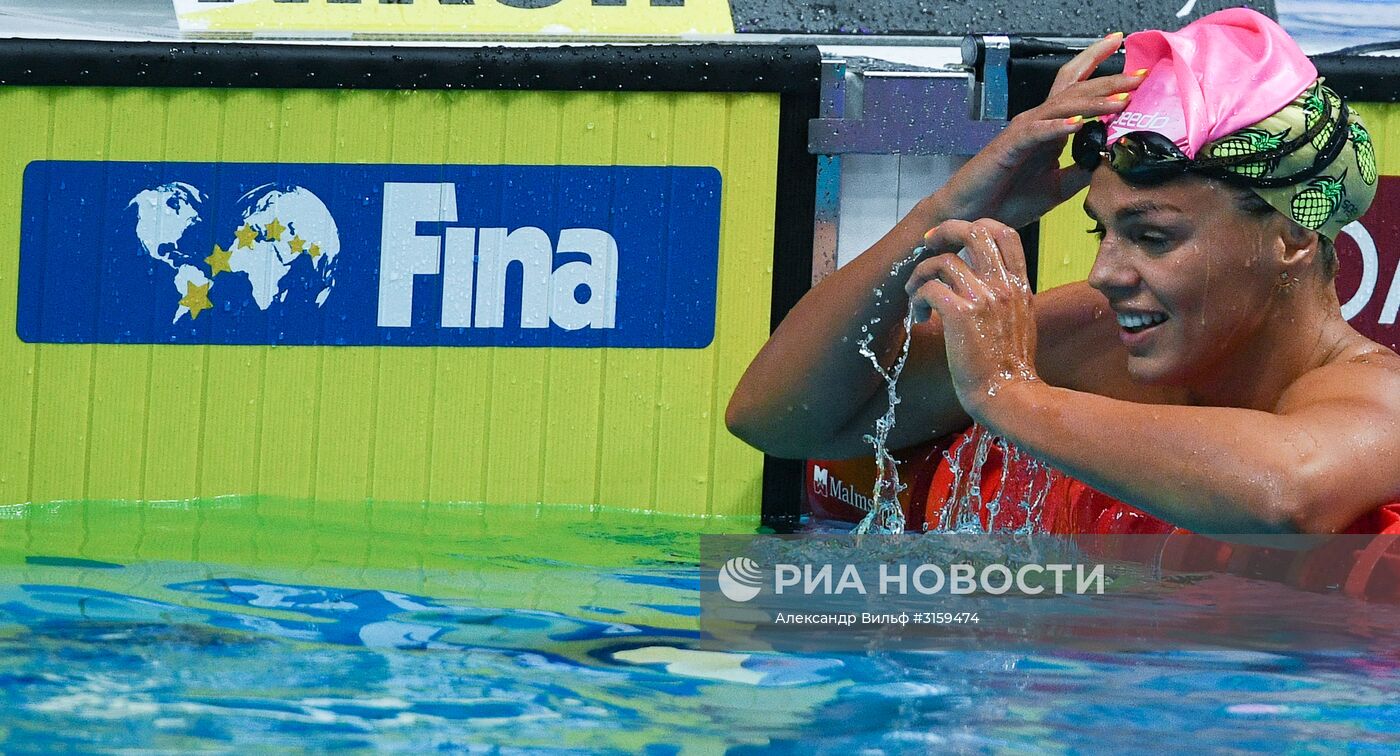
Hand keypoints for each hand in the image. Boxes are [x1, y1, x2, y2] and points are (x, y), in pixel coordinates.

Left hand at [905, 219, 1039, 421]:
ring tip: (916, 295)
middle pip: (973, 232)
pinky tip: (920, 315)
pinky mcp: (960, 316)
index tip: (954, 240)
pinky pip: (930, 288)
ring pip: (942, 261)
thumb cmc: (1008, 367)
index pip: (1005, 234)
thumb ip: (1005, 296)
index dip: (976, 226)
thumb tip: (982, 278)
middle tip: (927, 246)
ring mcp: (983, 299)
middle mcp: (1003, 286)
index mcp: (1019, 286)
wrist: (1008, 395)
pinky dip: (917, 298)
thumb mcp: (1020, 322)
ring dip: (920, 274)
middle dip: (944, 231)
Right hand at [931, 32, 1144, 228]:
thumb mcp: (1058, 187)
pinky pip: (1037, 132)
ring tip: (1122, 100)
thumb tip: (1111, 159)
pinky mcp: (1009, 147)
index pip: (1079, 90)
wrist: (972, 215)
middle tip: (1139, 74)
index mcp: (1050, 128)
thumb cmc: (1007, 199)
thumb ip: (1083, 170)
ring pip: (1062, 106)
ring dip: (1094, 102)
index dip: (1103, 72)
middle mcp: (1037, 122)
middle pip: (1076, 89)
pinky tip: (1078, 125)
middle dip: (1109, 79)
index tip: (1134, 67)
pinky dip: (1058, 127)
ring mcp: (1023, 132)